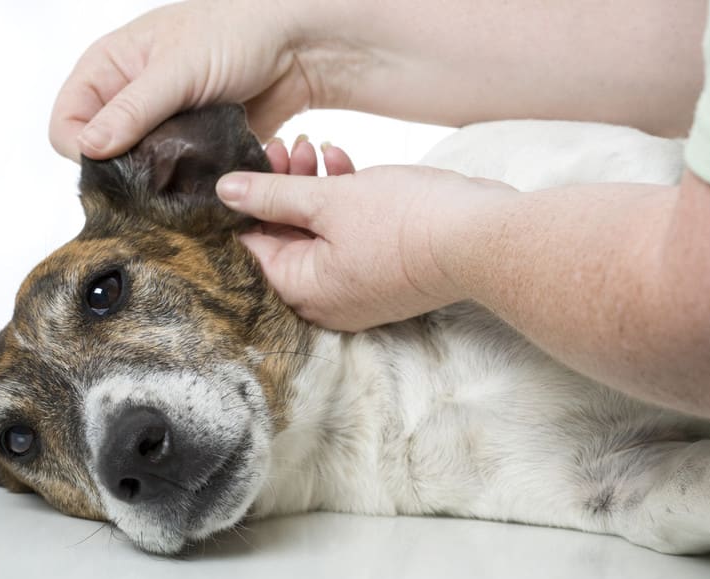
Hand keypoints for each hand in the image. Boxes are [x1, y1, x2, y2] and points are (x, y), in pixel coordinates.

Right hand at [50, 0, 317, 160]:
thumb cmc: (234, 34)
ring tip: (181, 180)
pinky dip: (182, 186)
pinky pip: (173, 180)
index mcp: (107, 69)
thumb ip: (133, 110)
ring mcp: (159, 128)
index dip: (83, 148)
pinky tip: (200, 185)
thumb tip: (89, 148)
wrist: (295, 47)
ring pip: (137, 173)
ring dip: (155, 183)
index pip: (66, 123)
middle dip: (122, 171)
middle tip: (154, 179)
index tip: (116, 163)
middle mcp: (127, 100)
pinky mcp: (190, 150)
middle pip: (100, 155)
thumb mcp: (176, 69)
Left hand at [220, 140, 516, 330]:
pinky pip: (348, 240)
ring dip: (313, 190)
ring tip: (314, 148)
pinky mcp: (383, 274)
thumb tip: (226, 191)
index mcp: (303, 291)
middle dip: (283, 189)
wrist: (484, 238)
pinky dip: (343, 205)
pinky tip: (345, 165)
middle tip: (286, 147)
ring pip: (318, 236)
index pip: (252, 249)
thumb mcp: (329, 199)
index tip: (248, 165)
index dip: (245, 204)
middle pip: (286, 241)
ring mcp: (357, 290)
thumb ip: (273, 194)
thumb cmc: (406, 223)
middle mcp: (326, 301)